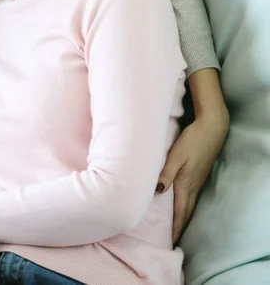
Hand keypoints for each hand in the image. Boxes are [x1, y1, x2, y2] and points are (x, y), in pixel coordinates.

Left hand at [157, 112, 228, 243]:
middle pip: (186, 211)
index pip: (180, 211)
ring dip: (183, 216)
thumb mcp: (176, 156)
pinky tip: (181, 202)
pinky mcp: (198, 173)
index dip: (176, 227)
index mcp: (186, 183)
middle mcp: (193, 185)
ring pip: (189, 203)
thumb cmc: (192, 140)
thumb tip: (157, 192)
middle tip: (172, 239)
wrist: (211, 128)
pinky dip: (186, 204)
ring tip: (176, 226)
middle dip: (180, 226)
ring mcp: (197, 179)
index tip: (171, 241)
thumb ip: (166, 173)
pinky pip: (191, 195)